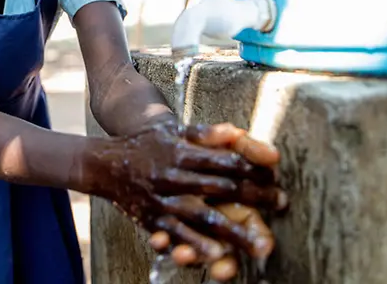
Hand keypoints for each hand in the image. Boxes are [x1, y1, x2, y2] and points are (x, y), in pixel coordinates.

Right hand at [92, 121, 285, 265]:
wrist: (104, 164)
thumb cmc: (147, 145)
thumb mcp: (174, 132)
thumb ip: (207, 134)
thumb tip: (240, 132)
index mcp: (182, 151)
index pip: (225, 160)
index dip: (253, 168)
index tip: (277, 177)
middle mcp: (173, 174)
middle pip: (221, 187)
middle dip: (255, 197)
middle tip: (282, 204)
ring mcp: (162, 198)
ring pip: (203, 216)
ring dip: (234, 232)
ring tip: (260, 246)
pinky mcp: (152, 218)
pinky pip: (178, 234)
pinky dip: (197, 244)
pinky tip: (217, 255)